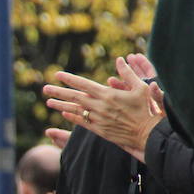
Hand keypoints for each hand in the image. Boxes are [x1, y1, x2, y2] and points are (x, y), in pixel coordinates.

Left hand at [43, 54, 164, 160]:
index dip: (69, 79)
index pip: (83, 84)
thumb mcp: (140, 87)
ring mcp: (98, 119)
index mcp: (108, 94)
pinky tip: (64, 113)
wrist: (148, 134)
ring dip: (61, 105)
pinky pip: (82, 122)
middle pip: (74, 97)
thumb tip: (119, 59)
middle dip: (58, 92)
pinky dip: (72, 117)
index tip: (57, 74)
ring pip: (75, 111)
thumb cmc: (147, 108)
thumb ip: (128, 73)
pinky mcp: (99, 130)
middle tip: (45, 88)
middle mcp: (100, 107)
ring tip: (48, 102)